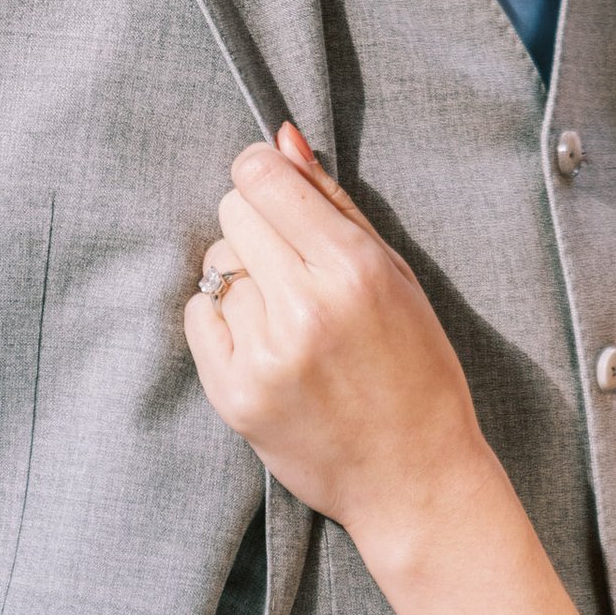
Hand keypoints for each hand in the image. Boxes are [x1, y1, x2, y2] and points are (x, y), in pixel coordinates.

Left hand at [186, 127, 489, 548]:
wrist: (413, 476)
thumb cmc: (416, 370)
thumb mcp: (396, 275)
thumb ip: (335, 204)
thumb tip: (282, 137)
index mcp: (353, 269)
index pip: (264, 178)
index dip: (262, 172)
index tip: (271, 186)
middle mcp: (306, 308)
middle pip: (233, 212)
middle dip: (256, 224)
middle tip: (290, 261)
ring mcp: (265, 355)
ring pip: (216, 265)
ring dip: (243, 277)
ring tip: (287, 314)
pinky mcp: (234, 395)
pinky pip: (198, 316)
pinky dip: (224, 320)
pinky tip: (264, 342)